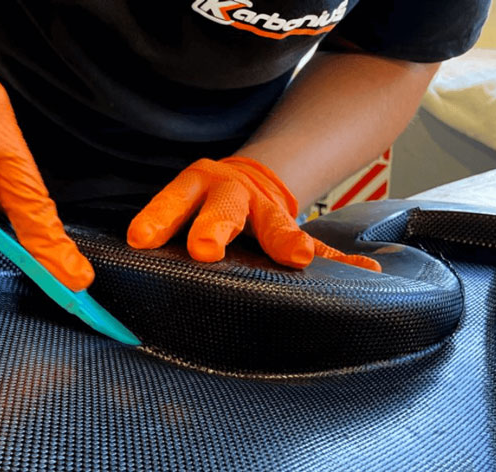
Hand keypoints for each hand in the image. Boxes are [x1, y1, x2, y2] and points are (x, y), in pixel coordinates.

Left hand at [127, 157, 380, 270]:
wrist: (252, 177)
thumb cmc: (205, 201)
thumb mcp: (181, 202)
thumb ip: (158, 229)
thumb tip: (127, 255)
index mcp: (197, 186)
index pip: (173, 200)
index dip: (157, 218)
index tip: (141, 239)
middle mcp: (231, 195)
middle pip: (221, 208)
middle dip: (213, 227)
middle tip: (205, 248)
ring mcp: (267, 210)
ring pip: (274, 224)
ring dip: (284, 240)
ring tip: (297, 257)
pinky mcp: (293, 229)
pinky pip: (321, 246)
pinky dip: (341, 260)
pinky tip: (368, 270)